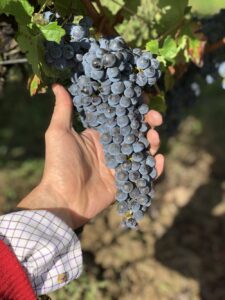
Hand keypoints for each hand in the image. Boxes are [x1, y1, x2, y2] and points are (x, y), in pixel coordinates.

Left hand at [17, 85, 163, 228]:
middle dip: (147, 124)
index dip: (132, 109)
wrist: (63, 199)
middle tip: (156, 119)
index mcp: (98, 136)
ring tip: (155, 138)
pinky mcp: (124, 182)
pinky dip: (154, 168)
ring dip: (152, 143)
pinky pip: (143, 174)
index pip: (119, 118)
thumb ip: (63, 110)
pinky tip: (159, 160)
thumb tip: (57, 85)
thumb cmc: (59, 164)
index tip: (143, 100)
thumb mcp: (58, 133)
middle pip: (134, 133)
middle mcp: (110, 149)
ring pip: (141, 151)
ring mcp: (118, 166)